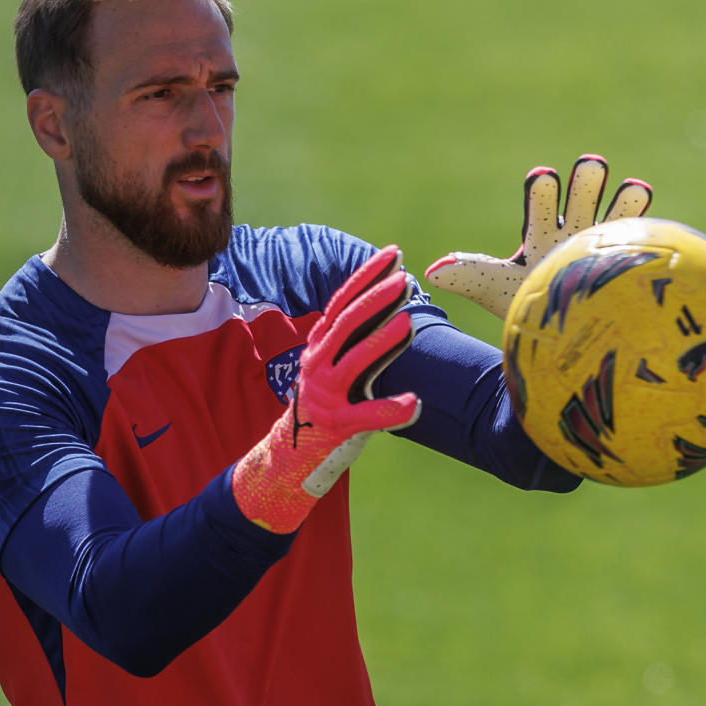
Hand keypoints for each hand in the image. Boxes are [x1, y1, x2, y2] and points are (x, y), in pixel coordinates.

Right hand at [231, 245, 422, 531]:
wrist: (292, 451)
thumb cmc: (325, 400)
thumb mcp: (334, 363)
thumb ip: (356, 336)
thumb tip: (391, 300)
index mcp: (320, 345)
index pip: (343, 302)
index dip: (366, 276)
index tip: (392, 254)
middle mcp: (317, 363)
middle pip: (346, 324)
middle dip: (375, 299)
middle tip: (402, 280)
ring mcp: (325, 394)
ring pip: (352, 363)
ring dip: (380, 342)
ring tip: (408, 324)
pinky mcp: (336, 425)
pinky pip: (364, 416)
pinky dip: (389, 410)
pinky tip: (413, 403)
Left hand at [424, 154, 651, 318]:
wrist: (555, 340)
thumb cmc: (523, 306)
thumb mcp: (494, 288)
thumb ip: (468, 273)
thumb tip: (431, 271)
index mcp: (541, 230)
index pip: (541, 199)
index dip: (543, 189)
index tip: (543, 181)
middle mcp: (575, 230)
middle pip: (583, 195)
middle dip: (586, 181)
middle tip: (590, 168)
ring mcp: (605, 245)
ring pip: (620, 213)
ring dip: (626, 199)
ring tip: (634, 189)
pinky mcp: (629, 263)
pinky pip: (645, 244)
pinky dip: (653, 234)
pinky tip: (663, 232)